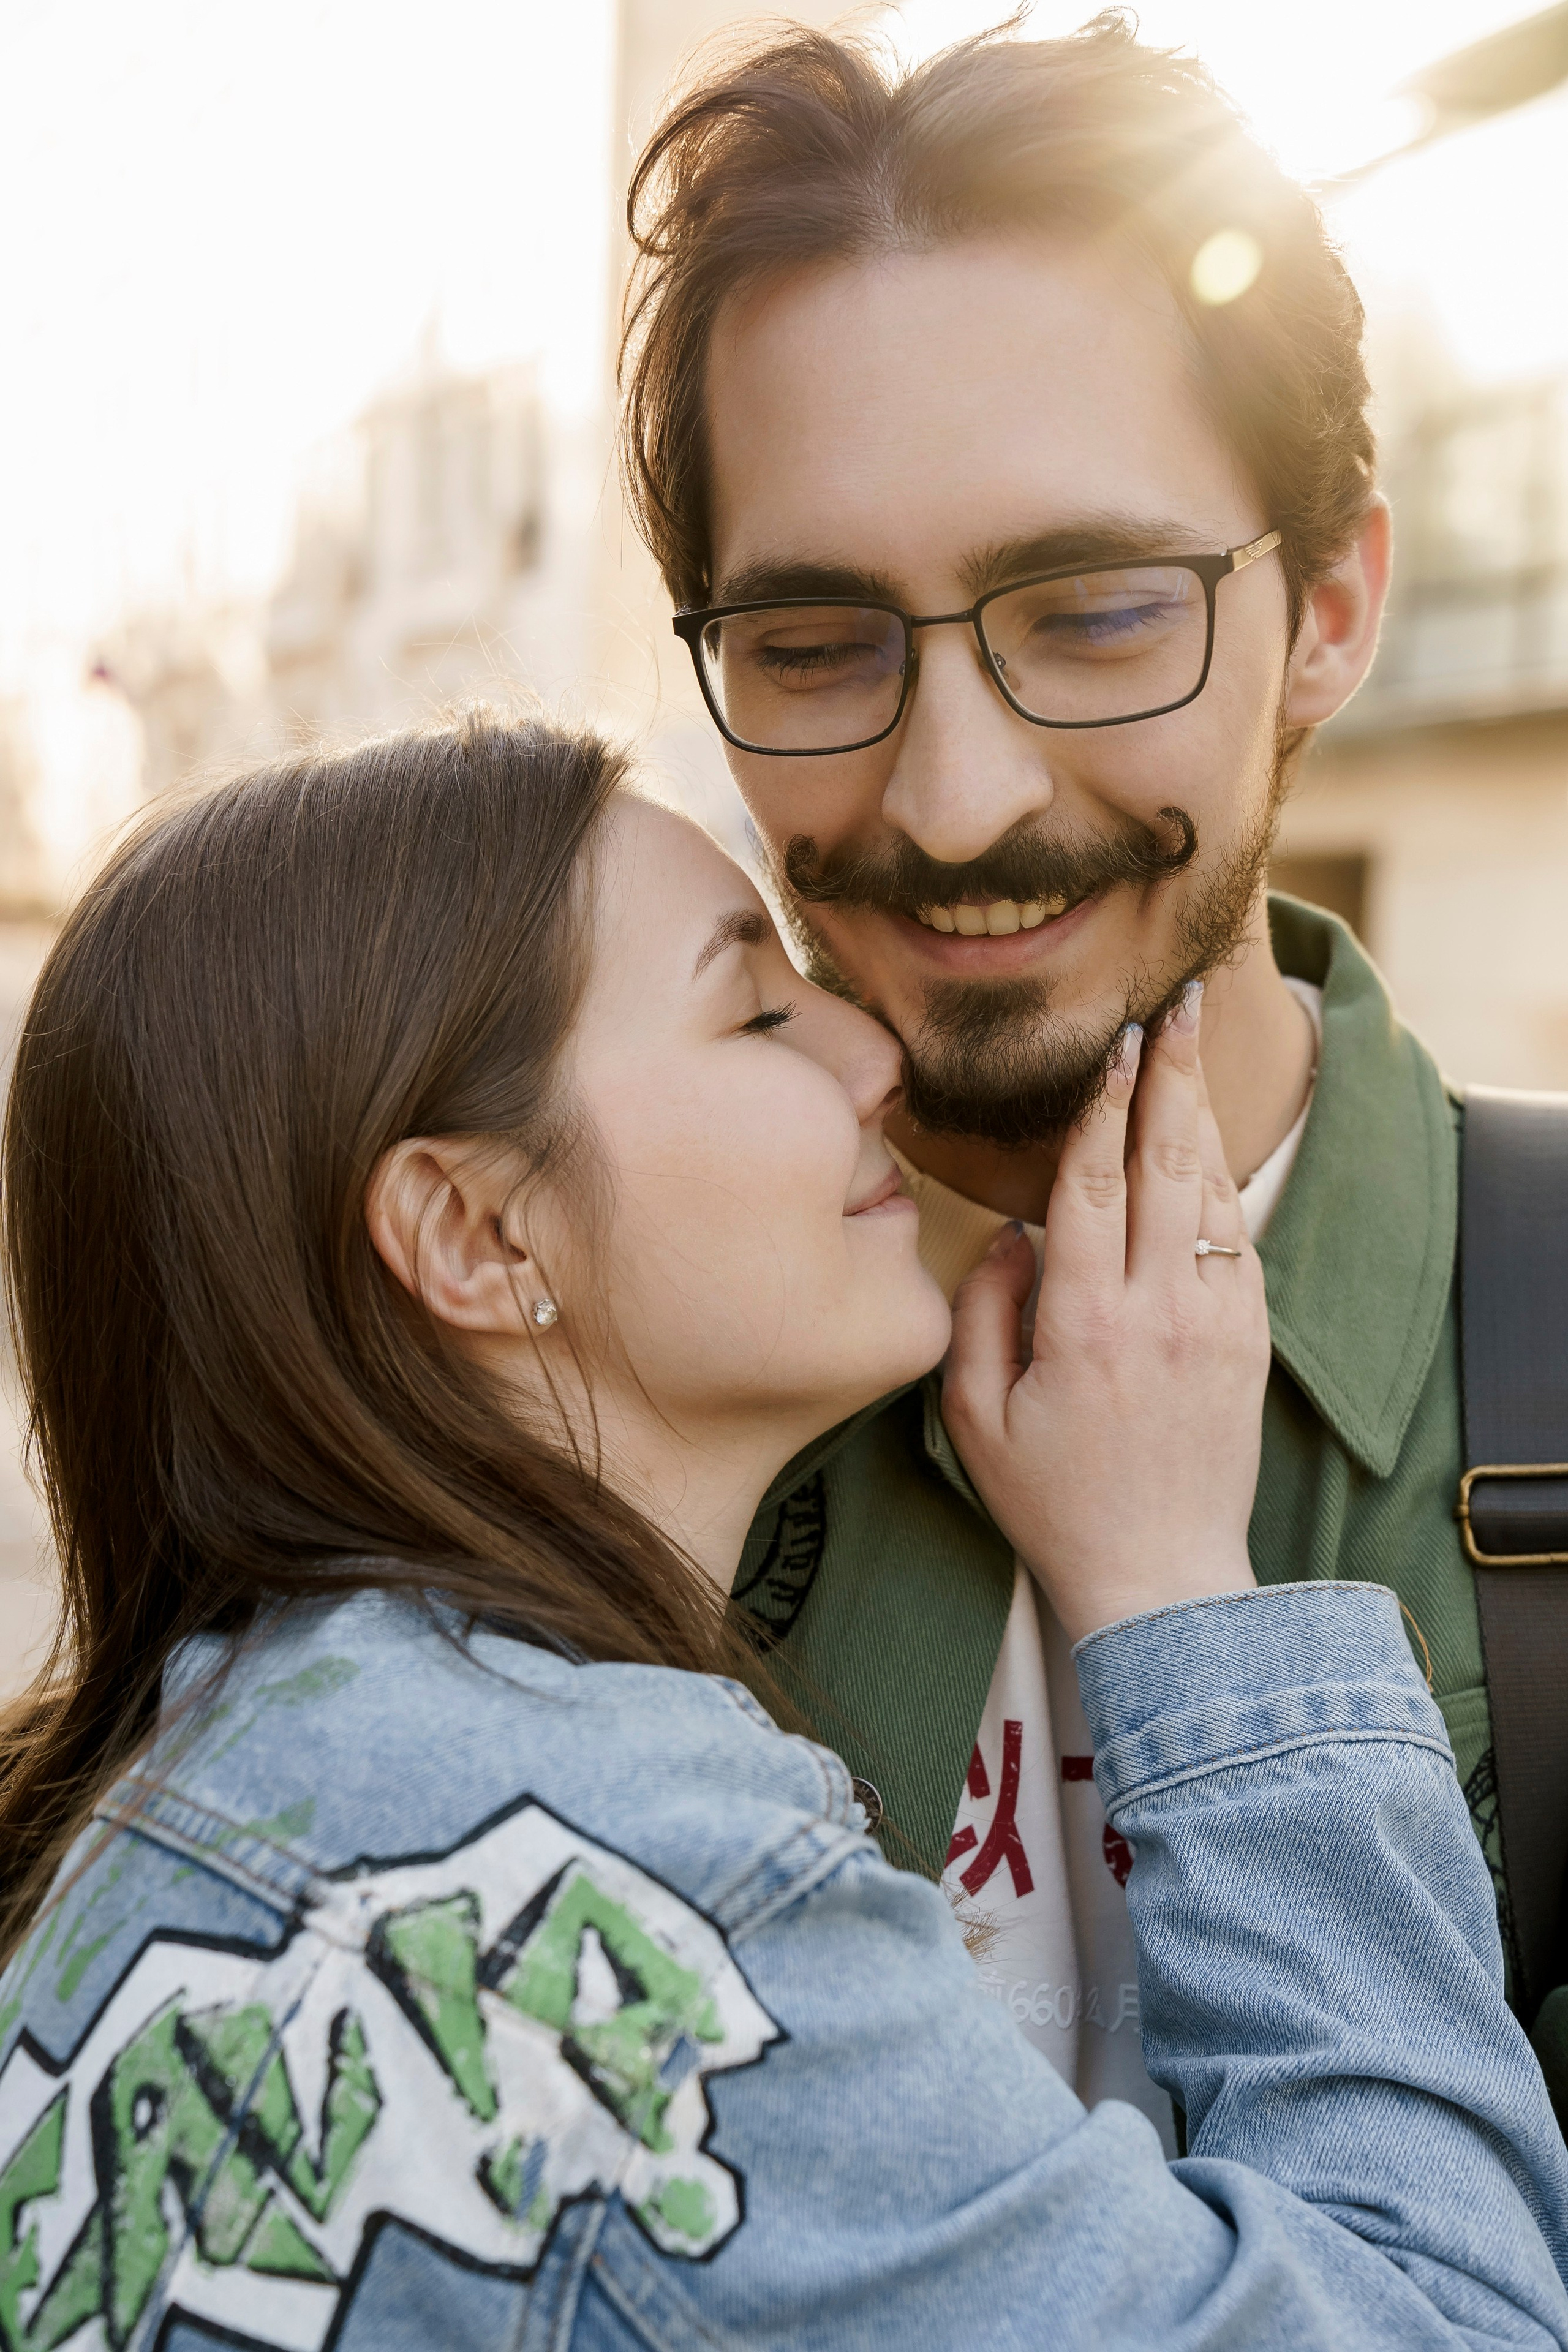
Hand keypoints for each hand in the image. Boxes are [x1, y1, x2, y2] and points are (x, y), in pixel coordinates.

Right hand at [942, 988, 1269, 1643]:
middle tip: (1175, 1005)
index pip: (1090, 1185)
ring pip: (1209, 1193)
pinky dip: (1218, 1186)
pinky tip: (1203, 1148)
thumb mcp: (974, 1417)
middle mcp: (1158, 1313)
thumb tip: (1012, 1228)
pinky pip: (1234, 1243)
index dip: (1101, 1106)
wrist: (1161, 1577)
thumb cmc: (1052, 1501)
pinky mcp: (1249, 1343)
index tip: (1111, 1045)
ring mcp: (1215, 1325)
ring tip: (1189, 1052)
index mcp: (1082, 1326)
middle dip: (1170, 1077)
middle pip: (1165, 1165)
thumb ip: (981, 1311)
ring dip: (1198, 1116)